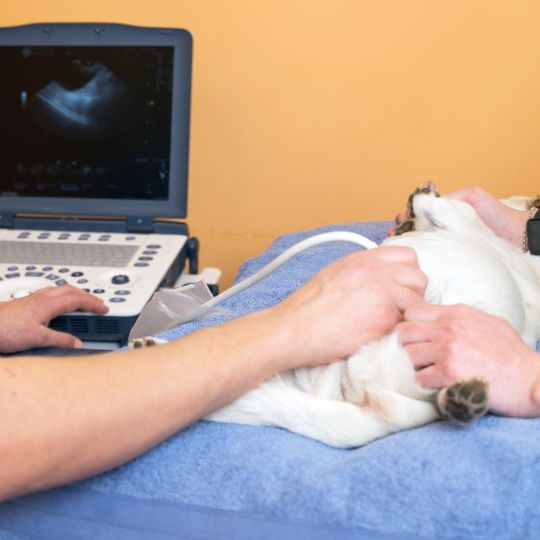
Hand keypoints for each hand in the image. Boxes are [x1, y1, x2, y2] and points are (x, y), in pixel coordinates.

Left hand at [0, 286, 108, 351]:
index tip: (104, 309)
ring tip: (82, 303)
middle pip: (71, 290)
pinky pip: (50, 294)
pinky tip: (58, 306)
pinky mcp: (26, 303)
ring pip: (60, 290)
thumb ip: (60, 340)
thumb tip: (77, 342)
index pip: (78, 299)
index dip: (93, 303)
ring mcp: (33, 299)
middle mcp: (42, 298)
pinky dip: (62, 297)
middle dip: (87, 295)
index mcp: (48, 304)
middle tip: (97, 303)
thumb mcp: (37, 339)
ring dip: (75, 294)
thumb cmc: (5, 329)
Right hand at [272, 246, 426, 368]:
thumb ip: (362, 271)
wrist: (294, 328)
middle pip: (419, 278)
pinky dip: (395, 332)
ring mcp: (382, 294)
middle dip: (412, 295)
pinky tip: (376, 335)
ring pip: (417, 303)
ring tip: (384, 324)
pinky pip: (405, 324)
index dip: (407, 274)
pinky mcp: (384, 319)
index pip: (407, 256)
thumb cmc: (307, 308)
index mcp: (363, 259)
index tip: (399, 288)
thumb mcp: (335, 274)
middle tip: (396, 310)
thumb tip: (381, 280)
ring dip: (406, 315)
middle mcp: (376, 271)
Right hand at [393, 186, 527, 246]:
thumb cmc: (496, 214)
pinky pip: (432, 258)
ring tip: (397, 244)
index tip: (401, 219)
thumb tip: (426, 203)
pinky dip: (419, 257)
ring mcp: (445, 246)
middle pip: (414, 230)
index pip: (418, 215)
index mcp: (443, 215)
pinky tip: (411, 258)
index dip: (406, 216)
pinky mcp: (450, 260)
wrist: (516, 236)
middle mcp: (441, 231)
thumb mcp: (472, 196)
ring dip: (406, 243)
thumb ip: (450, 197)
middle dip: (401, 230)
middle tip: (395, 233)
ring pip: (419, 244)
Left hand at [396, 303, 539, 416]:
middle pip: (402, 332)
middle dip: (404, 346)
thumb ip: (459, 318)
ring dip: (411, 367)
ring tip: (424, 372)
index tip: (415, 338)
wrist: (530, 379)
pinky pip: (419, 378)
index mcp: (456, 313)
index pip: (412, 312)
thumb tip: (438, 319)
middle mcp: (448, 328)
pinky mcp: (449, 374)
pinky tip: (435, 385)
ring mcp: (447, 350)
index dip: (409, 325)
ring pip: (406, 355)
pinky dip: (423, 384)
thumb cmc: (511, 354)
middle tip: (413, 358)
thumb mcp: (487, 322)